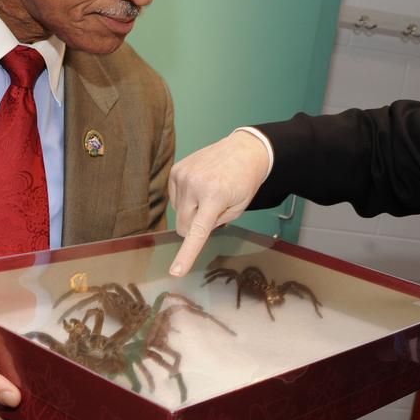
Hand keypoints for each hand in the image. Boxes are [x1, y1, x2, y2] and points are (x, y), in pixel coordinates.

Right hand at [168, 130, 269, 275]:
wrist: (243, 149)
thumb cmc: (245, 180)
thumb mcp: (239, 208)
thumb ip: (217, 223)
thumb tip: (194, 232)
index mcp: (215, 196)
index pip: (197, 231)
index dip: (186, 254)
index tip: (176, 271)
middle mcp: (195, 184)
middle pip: (183, 226)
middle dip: (195, 226)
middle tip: (213, 211)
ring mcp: (183, 175)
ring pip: (178, 213)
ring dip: (191, 210)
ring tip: (209, 193)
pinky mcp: (176, 170)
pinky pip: (174, 198)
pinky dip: (186, 198)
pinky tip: (200, 187)